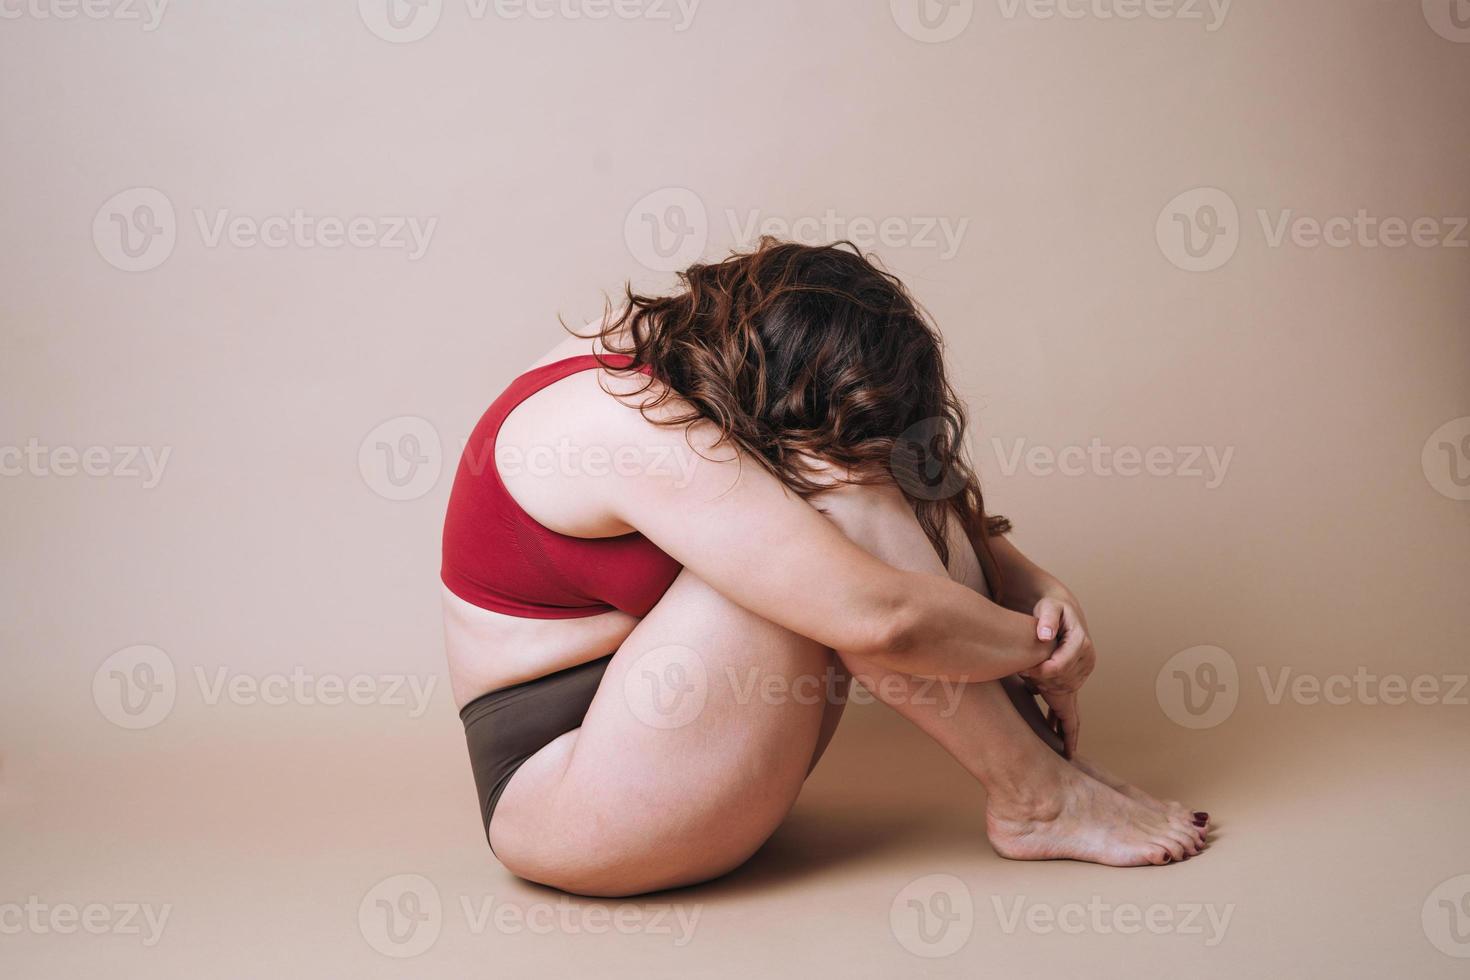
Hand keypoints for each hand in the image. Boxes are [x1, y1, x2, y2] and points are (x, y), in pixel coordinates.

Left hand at [1020, 593, 1094, 756]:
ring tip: (1040, 704)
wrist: (1060, 612)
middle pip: (1060, 685)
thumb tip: (1044, 636)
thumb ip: (1046, 620)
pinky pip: (1072, 713)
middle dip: (1041, 684)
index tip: (1025, 671)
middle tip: (1023, 677)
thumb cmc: (1051, 608)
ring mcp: (1080, 676)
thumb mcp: (1048, 607)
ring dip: (1048, 700)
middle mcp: (1085, 663)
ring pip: (1063, 699)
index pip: (1058, 667)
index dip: (1041, 671)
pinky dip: (1068, 731)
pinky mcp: (1072, 685)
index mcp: (1081, 645)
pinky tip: (1066, 751)